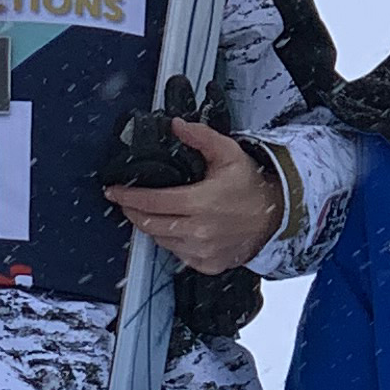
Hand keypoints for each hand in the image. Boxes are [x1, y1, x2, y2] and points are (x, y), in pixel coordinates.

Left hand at [102, 113, 283, 276]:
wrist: (275, 217)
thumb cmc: (250, 186)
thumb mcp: (229, 153)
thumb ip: (201, 137)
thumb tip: (176, 125)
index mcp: (202, 203)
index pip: (152, 202)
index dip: (128, 197)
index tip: (114, 192)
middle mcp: (200, 231)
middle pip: (150, 225)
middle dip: (133, 212)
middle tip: (126, 202)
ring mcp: (203, 252)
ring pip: (161, 241)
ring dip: (152, 226)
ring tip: (152, 212)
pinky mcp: (207, 265)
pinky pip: (177, 254)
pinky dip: (171, 241)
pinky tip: (176, 228)